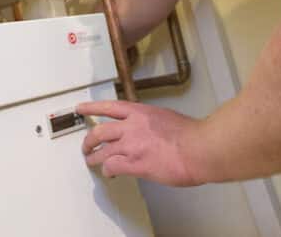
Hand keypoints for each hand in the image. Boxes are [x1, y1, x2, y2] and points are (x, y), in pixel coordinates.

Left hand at [77, 100, 205, 186]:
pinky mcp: (135, 164)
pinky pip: (112, 167)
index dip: (91, 108)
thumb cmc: (191, 135)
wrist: (199, 148)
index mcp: (140, 112)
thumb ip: (151, 123)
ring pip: (102, 151)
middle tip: (85, 145)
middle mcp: (132, 126)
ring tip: (92, 162)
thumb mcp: (166, 117)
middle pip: (99, 131)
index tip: (80, 108)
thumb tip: (147, 131)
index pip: (109, 107)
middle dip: (88, 140)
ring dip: (94, 158)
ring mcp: (131, 145)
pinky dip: (108, 171)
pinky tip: (110, 174)